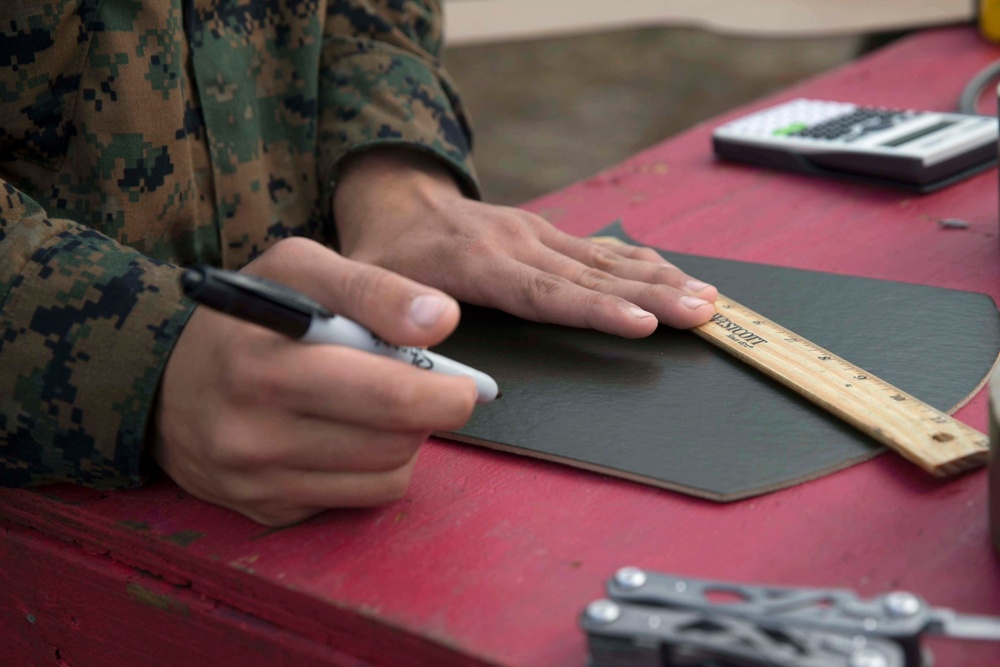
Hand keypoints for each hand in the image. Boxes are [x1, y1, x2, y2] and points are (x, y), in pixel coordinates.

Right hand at [152, 238, 477, 525]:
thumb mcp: (295, 268)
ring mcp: (258, 481)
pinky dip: (372, 469)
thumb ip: (371, 286)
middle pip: (394, 443)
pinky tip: (351, 435)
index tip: (466, 385)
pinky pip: (356, 501)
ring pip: (384, 478)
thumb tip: (442, 320)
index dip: (444, 393)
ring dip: (406, 441)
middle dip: (430, 415)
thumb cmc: (242, 315)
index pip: (387, 397)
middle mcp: (255, 434)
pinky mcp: (265, 510)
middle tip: (438, 392)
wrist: (159, 380)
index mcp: (266, 364)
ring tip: (387, 407)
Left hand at [333, 150, 717, 338]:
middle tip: (704, 314)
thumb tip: (435, 335)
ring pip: (606, 259)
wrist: (395, 204)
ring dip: (660, 279)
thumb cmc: (381, 258)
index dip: (595, 311)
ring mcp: (534, 233)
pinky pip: (600, 249)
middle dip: (653, 297)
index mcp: (476, 264)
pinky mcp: (544, 231)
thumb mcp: (364, 287)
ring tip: (708, 298)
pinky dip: (642, 263)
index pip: (545, 293)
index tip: (643, 325)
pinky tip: (675, 273)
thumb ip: (392, 313)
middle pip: (592, 277)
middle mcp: (515, 243)